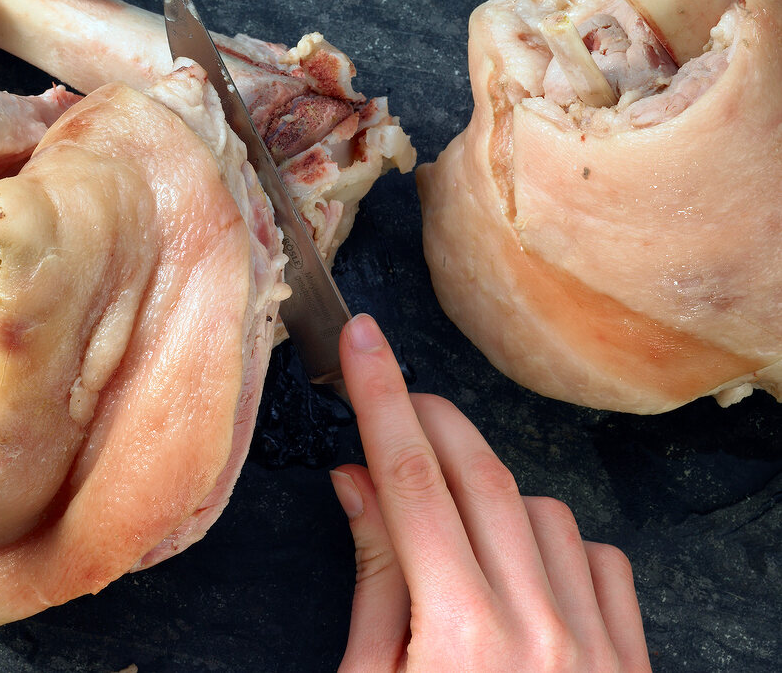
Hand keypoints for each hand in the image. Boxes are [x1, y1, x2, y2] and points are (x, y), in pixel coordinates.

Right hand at [330, 314, 651, 671]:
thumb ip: (373, 579)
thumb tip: (358, 479)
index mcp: (460, 637)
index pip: (411, 482)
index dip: (381, 399)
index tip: (363, 344)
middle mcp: (537, 630)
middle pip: (479, 475)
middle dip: (430, 416)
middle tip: (397, 396)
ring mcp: (592, 645)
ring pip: (541, 507)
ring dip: (489, 496)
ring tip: (453, 534)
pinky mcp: (627, 660)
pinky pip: (600, 557)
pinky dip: (555, 542)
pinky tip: (521, 569)